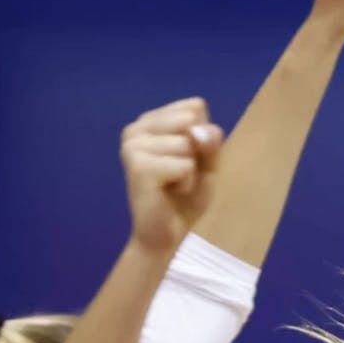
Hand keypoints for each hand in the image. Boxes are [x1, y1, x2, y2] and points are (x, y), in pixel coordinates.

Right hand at [119, 98, 220, 253]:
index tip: (187, 159)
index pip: (195, 107)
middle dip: (197, 151)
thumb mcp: (208, 163)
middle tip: (180, 174)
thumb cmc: (185, 197)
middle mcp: (136, 128)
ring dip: (191, 170)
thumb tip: (197, 131)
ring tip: (173, 184)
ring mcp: (133, 145)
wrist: (165, 235)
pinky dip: (187, 182)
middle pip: (191, 119)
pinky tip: (169, 192)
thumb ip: (210, 141)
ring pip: (188, 142)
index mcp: (149, 121)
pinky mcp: (139, 166)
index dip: (203, 137)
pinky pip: (185, 164)